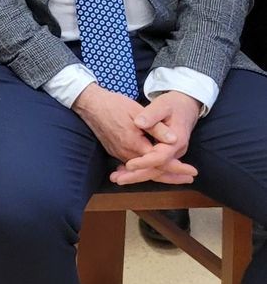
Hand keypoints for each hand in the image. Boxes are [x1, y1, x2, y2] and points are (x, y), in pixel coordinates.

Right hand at [72, 84, 192, 183]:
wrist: (90, 104)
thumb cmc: (114, 105)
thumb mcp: (138, 111)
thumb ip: (156, 127)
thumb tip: (174, 140)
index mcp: (134, 144)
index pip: (159, 162)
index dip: (177, 168)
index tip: (192, 171)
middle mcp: (126, 153)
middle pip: (152, 172)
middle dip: (172, 177)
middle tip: (190, 178)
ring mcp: (119, 154)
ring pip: (143, 171)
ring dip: (160, 174)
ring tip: (177, 176)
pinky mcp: (115, 152)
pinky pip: (133, 166)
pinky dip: (146, 171)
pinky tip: (153, 172)